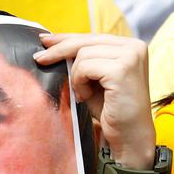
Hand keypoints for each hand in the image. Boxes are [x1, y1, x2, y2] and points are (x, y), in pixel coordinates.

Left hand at [34, 32, 155, 169]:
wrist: (129, 136)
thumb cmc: (111, 111)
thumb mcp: (95, 80)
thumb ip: (84, 61)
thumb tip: (52, 44)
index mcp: (130, 46)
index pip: (92, 36)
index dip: (67, 38)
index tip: (45, 40)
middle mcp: (134, 47)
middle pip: (86, 41)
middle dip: (58, 50)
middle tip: (39, 59)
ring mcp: (131, 56)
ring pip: (83, 54)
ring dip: (75, 77)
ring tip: (83, 94)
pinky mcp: (122, 69)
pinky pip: (85, 66)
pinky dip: (79, 83)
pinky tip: (85, 96)